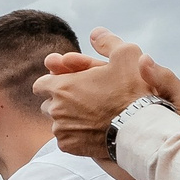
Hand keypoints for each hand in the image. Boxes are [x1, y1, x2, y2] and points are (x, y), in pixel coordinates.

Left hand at [36, 27, 174, 160]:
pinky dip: (74, 135)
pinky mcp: (69, 146)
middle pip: (48, 104)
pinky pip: (65, 139)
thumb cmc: (132, 89)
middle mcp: (55, 109)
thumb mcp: (125, 55)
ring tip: (89, 116)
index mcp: (61, 86)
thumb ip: (107, 42)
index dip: (54, 83)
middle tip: (82, 101)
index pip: (40, 84)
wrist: (138, 127)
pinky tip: (91, 130)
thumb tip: (95, 32)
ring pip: (56, 123)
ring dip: (67, 119)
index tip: (66, 85)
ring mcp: (60, 130)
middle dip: (60, 102)